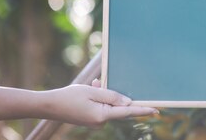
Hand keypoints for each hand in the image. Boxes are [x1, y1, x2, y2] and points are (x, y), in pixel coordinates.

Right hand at [43, 81, 157, 126]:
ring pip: (108, 104)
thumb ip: (112, 96)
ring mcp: (96, 122)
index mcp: (102, 116)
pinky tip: (92, 87)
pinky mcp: (91, 119)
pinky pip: (101, 106)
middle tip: (99, 84)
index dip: (143, 110)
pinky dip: (99, 96)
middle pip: (117, 106)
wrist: (49, 106)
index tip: (157, 110)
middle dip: (113, 93)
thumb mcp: (92, 91)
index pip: (128, 112)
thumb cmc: (70, 97)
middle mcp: (101, 122)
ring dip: (104, 93)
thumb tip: (128, 102)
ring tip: (92, 84)